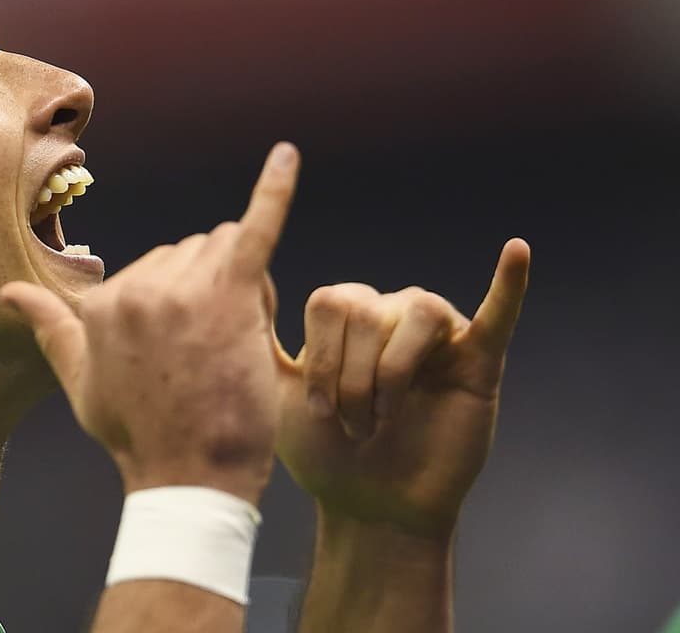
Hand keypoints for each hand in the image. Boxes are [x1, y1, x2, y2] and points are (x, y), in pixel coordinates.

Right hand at [0, 143, 300, 503]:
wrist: (188, 477)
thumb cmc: (137, 433)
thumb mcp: (79, 381)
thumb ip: (47, 326)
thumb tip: (7, 292)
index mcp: (103, 301)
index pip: (160, 266)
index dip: (184, 306)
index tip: (186, 358)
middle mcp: (137, 286)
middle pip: (194, 252)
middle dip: (212, 288)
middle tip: (215, 353)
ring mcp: (182, 290)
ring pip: (227, 250)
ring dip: (241, 285)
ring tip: (236, 344)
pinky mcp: (230, 296)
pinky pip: (255, 228)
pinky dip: (275, 189)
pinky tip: (288, 155)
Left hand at [275, 239, 530, 536]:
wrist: (368, 508)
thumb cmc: (325, 453)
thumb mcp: (276, 391)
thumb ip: (257, 338)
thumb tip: (242, 276)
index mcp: (346, 316)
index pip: (330, 300)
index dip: (321, 358)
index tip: (315, 409)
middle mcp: (390, 314)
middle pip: (368, 308)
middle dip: (351, 377)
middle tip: (353, 426)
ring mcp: (437, 336)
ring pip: (415, 313)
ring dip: (391, 374)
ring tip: (385, 418)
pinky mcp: (479, 363)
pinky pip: (498, 315)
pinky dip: (510, 284)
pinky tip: (517, 251)